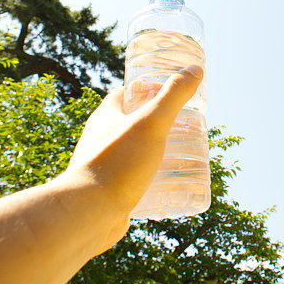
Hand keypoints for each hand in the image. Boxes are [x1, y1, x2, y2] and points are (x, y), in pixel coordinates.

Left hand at [61, 66, 203, 238]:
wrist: (88, 213)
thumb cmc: (118, 163)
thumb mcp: (152, 123)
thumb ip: (174, 96)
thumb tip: (195, 70)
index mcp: (105, 117)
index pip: (123, 94)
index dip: (145, 89)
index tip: (168, 92)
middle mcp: (100, 139)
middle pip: (129, 123)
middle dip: (153, 122)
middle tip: (182, 126)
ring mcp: (103, 165)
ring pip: (131, 152)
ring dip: (152, 151)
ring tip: (180, 155)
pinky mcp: (108, 191)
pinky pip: (131, 179)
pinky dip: (149, 177)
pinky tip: (166, 184)